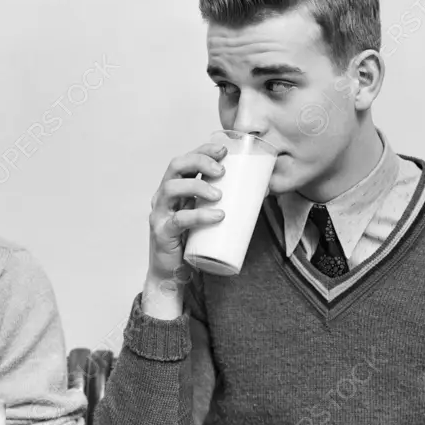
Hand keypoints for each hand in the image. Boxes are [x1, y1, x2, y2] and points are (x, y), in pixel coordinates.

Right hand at [146, 142, 227, 290]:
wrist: (174, 274)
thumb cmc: (193, 241)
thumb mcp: (208, 215)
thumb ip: (227, 202)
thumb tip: (264, 189)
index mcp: (175, 188)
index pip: (185, 159)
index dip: (202, 150)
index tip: (224, 149)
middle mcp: (163, 196)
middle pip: (175, 166)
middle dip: (199, 161)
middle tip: (222, 170)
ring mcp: (160, 213)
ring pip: (171, 188)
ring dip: (198, 186)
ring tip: (220, 195)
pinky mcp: (162, 233)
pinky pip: (178, 220)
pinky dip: (199, 216)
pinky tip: (217, 216)